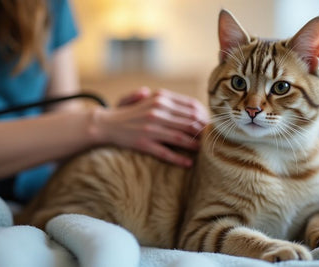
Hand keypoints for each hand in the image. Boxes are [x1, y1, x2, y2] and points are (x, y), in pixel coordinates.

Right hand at [94, 87, 208, 166]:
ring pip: (180, 137)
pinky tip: (189, 163)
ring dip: (195, 145)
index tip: (210, 124)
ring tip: (204, 150)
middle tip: (212, 139)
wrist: (105, 124)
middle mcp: (157, 111)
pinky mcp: (144, 143)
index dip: (204, 116)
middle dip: (203, 131)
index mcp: (160, 98)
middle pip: (189, 121)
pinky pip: (166, 152)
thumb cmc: (129, 112)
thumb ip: (164, 97)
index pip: (191, 105)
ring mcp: (150, 128)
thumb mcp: (145, 97)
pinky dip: (179, 159)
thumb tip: (186, 103)